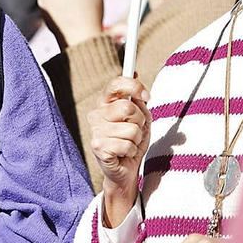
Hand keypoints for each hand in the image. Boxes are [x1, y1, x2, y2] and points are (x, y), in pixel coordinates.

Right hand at [89, 76, 149, 224]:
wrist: (125, 169)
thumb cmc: (132, 140)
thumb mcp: (140, 117)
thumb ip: (138, 99)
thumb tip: (134, 73)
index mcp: (105, 102)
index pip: (115, 84)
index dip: (134, 86)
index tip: (146, 95)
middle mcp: (96, 114)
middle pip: (127, 107)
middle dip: (140, 120)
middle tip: (137, 128)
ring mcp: (95, 130)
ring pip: (131, 128)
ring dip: (136, 138)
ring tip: (129, 143)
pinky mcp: (98, 147)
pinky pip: (127, 144)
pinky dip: (131, 150)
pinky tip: (123, 153)